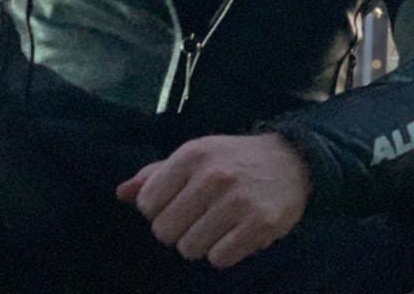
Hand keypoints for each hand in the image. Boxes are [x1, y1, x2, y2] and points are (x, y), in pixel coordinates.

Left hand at [115, 132, 309, 269]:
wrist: (292, 160)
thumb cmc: (233, 159)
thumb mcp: (196, 155)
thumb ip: (156, 174)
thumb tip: (121, 193)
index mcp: (192, 155)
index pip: (147, 204)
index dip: (160, 210)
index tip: (179, 203)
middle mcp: (213, 176)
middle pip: (165, 232)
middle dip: (178, 230)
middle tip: (199, 217)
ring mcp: (237, 201)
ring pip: (190, 249)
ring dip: (201, 243)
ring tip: (219, 224)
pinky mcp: (259, 224)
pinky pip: (219, 259)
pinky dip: (224, 252)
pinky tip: (236, 233)